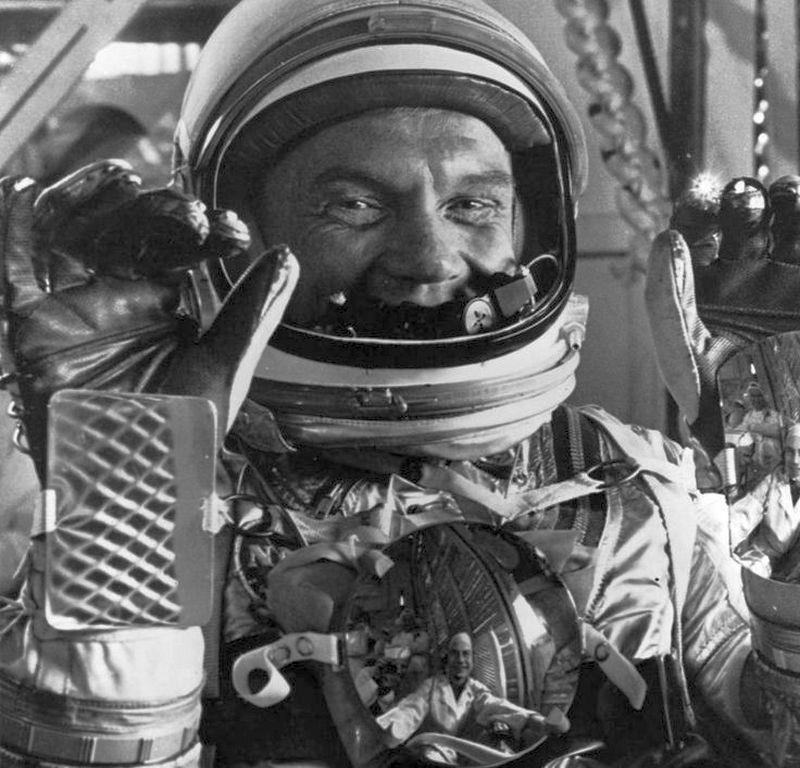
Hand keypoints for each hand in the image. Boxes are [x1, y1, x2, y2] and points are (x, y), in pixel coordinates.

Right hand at [0, 160, 297, 474]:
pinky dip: (13, 232)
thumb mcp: (225, 365)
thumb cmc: (182, 428)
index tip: (229, 227)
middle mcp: (117, 297)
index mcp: (162, 303)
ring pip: (70, 235)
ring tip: (119, 177)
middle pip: (123, 231)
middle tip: (184, 209)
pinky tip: (23, 192)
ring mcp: (74, 307)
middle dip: (151, 211)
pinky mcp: (33, 325)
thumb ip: (251, 310)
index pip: (175, 247)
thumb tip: (288, 256)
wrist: (136, 478)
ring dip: (87, 201)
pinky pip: (14, 270)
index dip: (199, 229)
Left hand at [645, 175, 799, 455]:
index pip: (693, 235)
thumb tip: (664, 236)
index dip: (693, 212)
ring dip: (784, 199)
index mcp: (702, 291)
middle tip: (744, 202)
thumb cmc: (719, 404)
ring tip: (784, 198)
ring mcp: (783, 281)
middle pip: (741, 219)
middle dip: (741, 201)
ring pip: (786, 219)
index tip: (696, 200)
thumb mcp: (681, 353)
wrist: (776, 432)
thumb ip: (667, 296)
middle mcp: (743, 280)